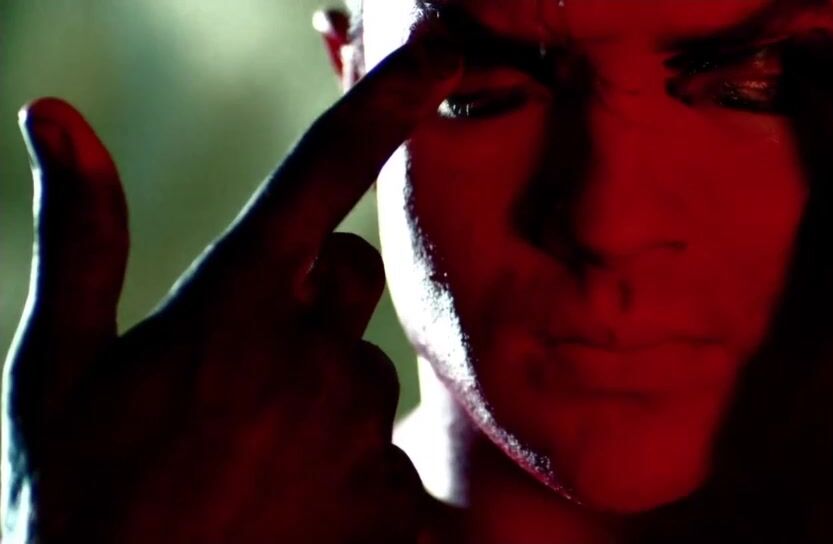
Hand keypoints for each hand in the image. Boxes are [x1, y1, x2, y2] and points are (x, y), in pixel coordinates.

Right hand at [3, 34, 459, 542]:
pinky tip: (288, 516)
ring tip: (246, 469)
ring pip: (362, 381)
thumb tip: (56, 115)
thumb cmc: (74, 508)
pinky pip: (390, 463)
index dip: (382, 104)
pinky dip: (349, 481)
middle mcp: (313, 364)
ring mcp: (362, 439)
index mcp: (229, 314)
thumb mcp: (52, 374)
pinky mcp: (397, 509)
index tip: (436, 51)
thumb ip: (79, 240)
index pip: (318, 178)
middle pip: (344, 283)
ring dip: (320, 405)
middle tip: (231, 380)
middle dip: (304, 305)